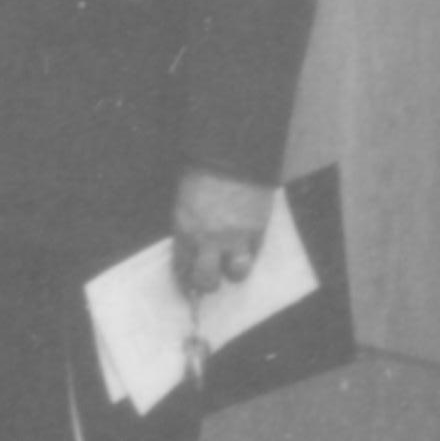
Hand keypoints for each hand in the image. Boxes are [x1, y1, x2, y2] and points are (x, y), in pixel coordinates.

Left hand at [171, 169, 274, 299]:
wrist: (231, 156)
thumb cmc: (201, 174)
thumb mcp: (183, 202)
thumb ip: (187, 228)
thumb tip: (191, 251)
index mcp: (184, 229)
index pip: (181, 267)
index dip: (185, 278)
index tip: (188, 280)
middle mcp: (208, 239)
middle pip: (207, 280)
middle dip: (207, 284)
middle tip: (210, 279)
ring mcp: (235, 237)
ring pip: (237, 274)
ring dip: (234, 271)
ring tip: (232, 262)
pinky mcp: (258, 230)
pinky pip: (256, 254)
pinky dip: (251, 254)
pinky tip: (247, 247)